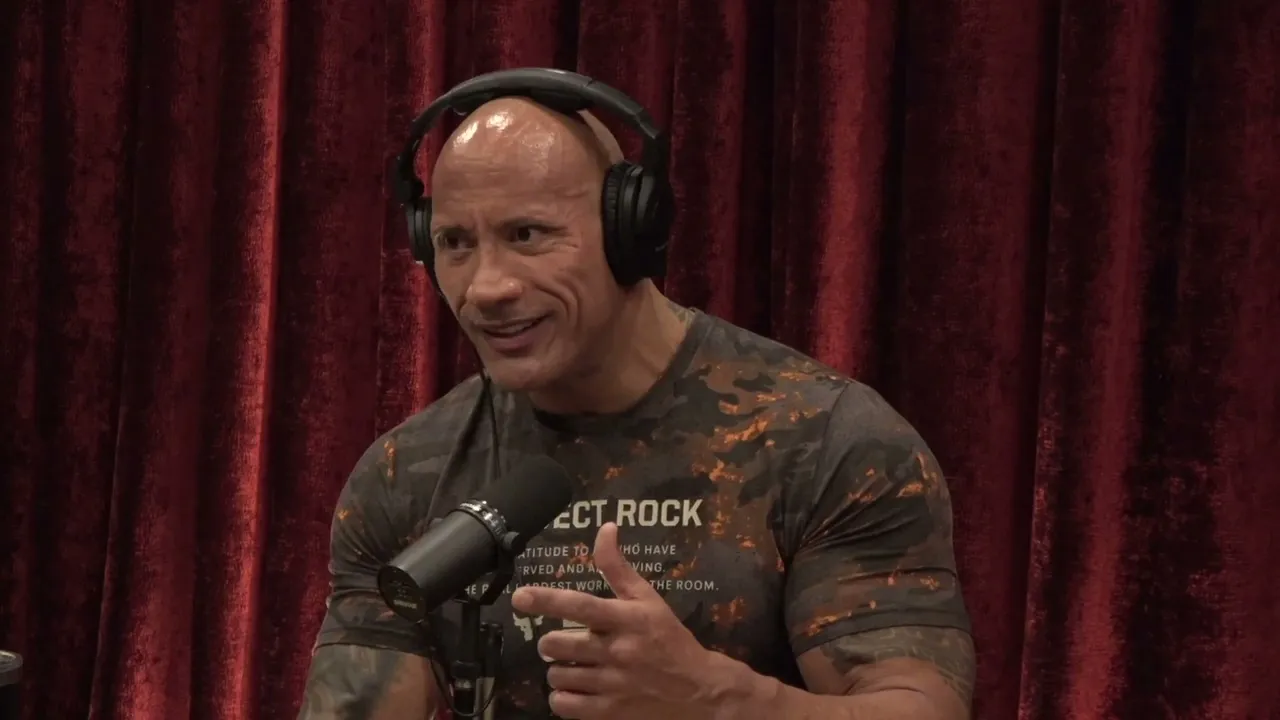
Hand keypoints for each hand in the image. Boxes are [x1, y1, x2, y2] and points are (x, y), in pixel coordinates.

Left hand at [510, 523, 745, 719]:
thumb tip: (605, 527)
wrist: (699, 691)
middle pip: (556, 644)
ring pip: (557, 675)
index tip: (520, 596)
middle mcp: (617, 651)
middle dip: (550, 642)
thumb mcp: (648, 599)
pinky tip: (577, 689)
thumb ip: (618, 567)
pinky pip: (563, 705)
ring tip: (575, 666)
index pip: (580, 606)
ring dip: (559, 669)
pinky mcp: (609, 713)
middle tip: (561, 643)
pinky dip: (562, 697)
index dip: (547, 600)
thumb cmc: (669, 639)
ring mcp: (612, 686)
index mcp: (626, 619)